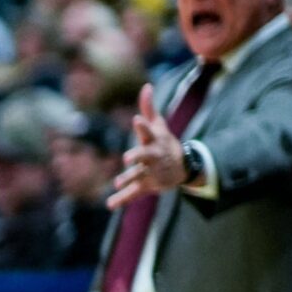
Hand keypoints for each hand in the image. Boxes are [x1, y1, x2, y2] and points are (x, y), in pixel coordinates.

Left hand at [107, 83, 184, 210]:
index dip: (143, 126)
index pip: (148, 132)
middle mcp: (153, 156)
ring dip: (129, 178)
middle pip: (145, 155)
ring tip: (118, 182)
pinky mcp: (146, 185)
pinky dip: (122, 199)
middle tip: (128, 158)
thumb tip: (146, 86)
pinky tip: (110, 204)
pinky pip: (133, 193)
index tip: (137, 120)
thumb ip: (149, 108)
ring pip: (139, 175)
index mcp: (154, 141)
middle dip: (138, 156)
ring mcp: (150, 172)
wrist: (182, 168)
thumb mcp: (158, 125)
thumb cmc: (164, 143)